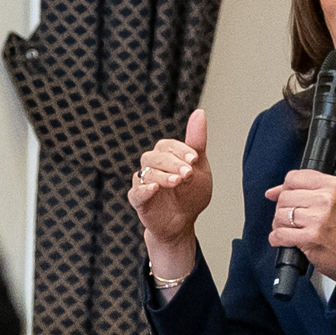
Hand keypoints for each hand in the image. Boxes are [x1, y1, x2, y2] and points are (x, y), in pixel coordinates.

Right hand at [128, 109, 210, 283]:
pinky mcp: (138, 201)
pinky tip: (155, 188)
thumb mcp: (199, 167)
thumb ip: (197, 142)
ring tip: (177, 182)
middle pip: (154, 156)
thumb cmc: (191, 194)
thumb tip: (199, 112)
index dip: (180, 150)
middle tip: (188, 173)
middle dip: (172, 163)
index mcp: (165, 156)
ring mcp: (143, 183)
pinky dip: (144, 189)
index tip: (194, 159)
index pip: (167, 145)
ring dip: (163, 175)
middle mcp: (152, 167)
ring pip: (146, 172)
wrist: (184, 222)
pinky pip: (136, 193)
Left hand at [267, 168, 335, 284]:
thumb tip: (271, 192)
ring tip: (292, 230)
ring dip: (280, 225)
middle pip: (284, 197)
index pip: (293, 178)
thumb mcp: (329, 200)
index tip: (289, 199)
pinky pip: (279, 234)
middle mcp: (326, 199)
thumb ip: (301, 191)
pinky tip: (286, 240)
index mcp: (332, 185)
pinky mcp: (311, 236)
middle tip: (293, 219)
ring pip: (279, 215)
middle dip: (283, 210)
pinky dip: (277, 239)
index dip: (285, 189)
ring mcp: (318, 218)